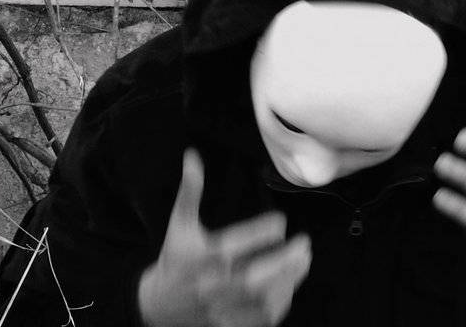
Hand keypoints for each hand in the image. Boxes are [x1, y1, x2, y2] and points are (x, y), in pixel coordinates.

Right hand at [137, 150, 310, 326]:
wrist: (161, 305)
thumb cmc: (175, 258)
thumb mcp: (180, 222)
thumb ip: (190, 190)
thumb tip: (192, 155)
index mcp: (201, 256)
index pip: (232, 244)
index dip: (259, 232)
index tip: (281, 221)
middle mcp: (212, 284)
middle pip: (252, 278)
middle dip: (282, 262)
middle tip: (304, 244)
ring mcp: (222, 308)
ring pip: (261, 300)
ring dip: (286, 281)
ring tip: (303, 261)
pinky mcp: (230, 324)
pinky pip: (260, 319)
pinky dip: (279, 304)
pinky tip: (290, 285)